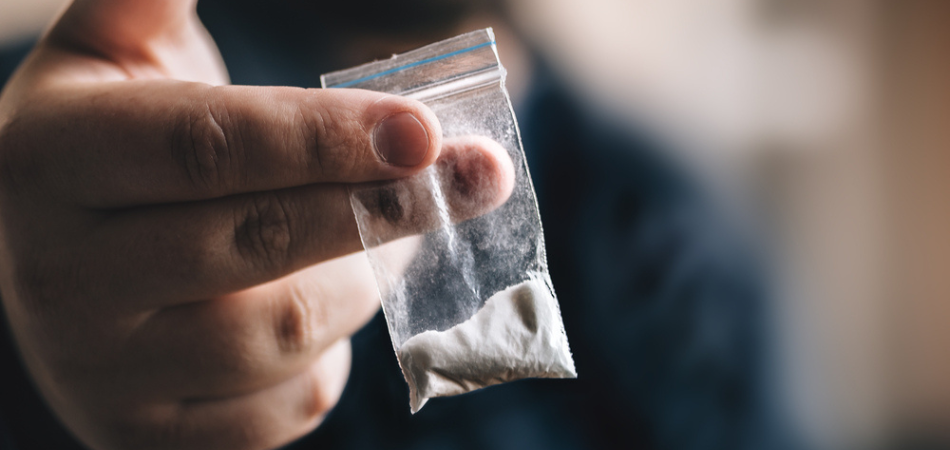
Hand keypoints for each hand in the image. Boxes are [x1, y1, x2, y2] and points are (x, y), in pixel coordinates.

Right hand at [0, 1, 513, 448]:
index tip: (428, 129)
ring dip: (366, 280)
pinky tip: (332, 311)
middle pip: (258, 243)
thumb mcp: (112, 60)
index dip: (326, 138)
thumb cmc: (108, 149)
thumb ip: (149, 3)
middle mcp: (63, 277)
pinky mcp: (149, 436)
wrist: (53, 266)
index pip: (210, 147)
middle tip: (480, 178)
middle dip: (387, 208)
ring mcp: (104, 373)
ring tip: (393, 238)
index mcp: (54, 161)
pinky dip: (332, 359)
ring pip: (284, 334)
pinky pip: (283, 408)